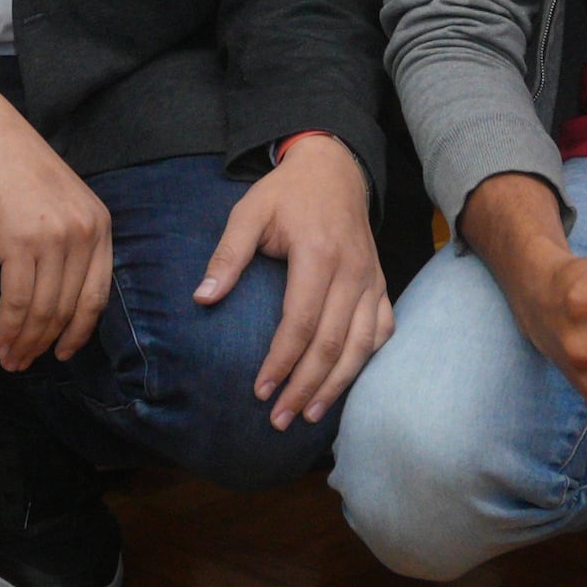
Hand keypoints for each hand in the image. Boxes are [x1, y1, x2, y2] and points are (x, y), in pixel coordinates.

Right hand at [0, 70, 115, 367]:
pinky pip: (18, 300)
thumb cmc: (15, 168)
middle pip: (68, 308)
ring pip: (43, 309)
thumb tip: (58, 296)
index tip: (64, 352)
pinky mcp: (20, 241)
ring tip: (8, 359)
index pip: (97, 295)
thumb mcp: (61, 202)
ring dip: (23, 341)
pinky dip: (8, 327)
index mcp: (100, 225)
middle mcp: (84, 233)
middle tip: (24, 363)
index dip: (79, 331)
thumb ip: (69, 243)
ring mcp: (54, 238)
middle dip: (46, 343)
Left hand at [197, 133, 392, 428]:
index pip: (301, 322)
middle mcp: (351, 271)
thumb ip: (227, 256)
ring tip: (311, 415)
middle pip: (331, 343)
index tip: (260, 391)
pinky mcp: (381, 282)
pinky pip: (383, 329)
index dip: (281, 361)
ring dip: (337, 385)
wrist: (334, 168)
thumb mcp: (249, 212)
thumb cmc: (286, 193)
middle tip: (280, 419)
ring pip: (362, 344)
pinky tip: (347, 382)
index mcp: (318, 254)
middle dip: (305, 386)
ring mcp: (371, 278)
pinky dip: (367, 360)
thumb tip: (203, 298)